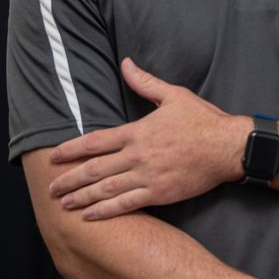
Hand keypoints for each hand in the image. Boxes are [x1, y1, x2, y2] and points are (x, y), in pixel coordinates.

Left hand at [48, 58, 249, 219]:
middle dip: (69, 179)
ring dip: (82, 197)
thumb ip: (145, 82)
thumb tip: (126, 63)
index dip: (71, 150)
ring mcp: (147, 176)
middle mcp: (137, 155)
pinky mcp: (159, 193)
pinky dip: (106, 211)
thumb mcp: (173, 95)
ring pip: (106, 189)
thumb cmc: (203, 120)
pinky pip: (127, 204)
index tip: (53, 156)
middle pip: (94, 169)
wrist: (228, 147)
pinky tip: (89, 215)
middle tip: (50, 187)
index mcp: (137, 132)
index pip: (95, 142)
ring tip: (63, 204)